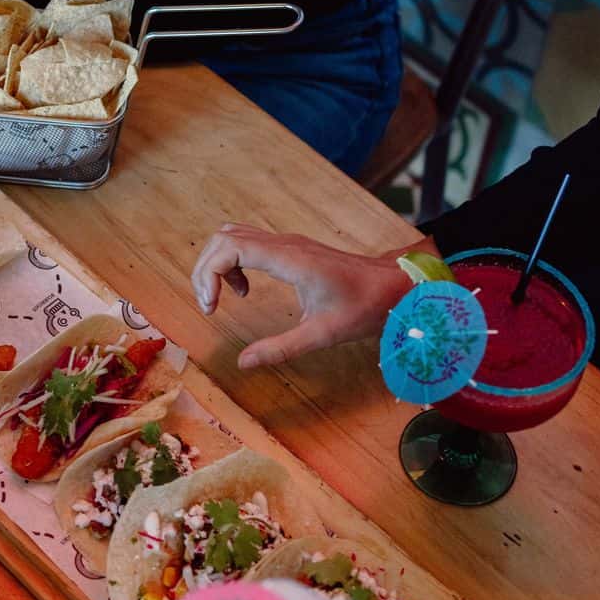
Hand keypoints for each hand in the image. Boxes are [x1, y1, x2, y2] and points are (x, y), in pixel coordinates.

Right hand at [191, 223, 416, 368]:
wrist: (393, 285)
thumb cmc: (363, 307)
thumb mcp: (321, 334)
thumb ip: (280, 349)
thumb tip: (243, 363)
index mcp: (288, 259)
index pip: (229, 248)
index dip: (210, 275)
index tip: (212, 307)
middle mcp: (283, 244)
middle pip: (223, 237)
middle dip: (206, 270)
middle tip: (210, 305)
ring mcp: (286, 242)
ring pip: (232, 236)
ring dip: (218, 264)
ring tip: (223, 297)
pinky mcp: (290, 247)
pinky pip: (247, 243)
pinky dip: (234, 263)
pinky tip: (246, 290)